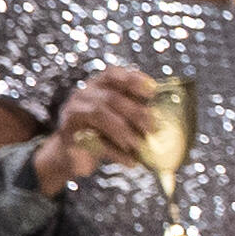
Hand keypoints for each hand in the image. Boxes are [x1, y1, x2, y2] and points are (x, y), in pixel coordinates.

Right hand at [32, 63, 160, 194]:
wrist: (73, 155)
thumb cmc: (104, 134)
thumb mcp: (122, 120)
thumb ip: (137, 115)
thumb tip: (167, 122)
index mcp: (98, 86)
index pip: (113, 74)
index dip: (133, 79)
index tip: (152, 90)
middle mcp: (83, 94)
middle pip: (111, 97)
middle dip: (135, 112)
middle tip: (153, 128)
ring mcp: (72, 112)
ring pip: (99, 113)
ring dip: (123, 130)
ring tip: (139, 145)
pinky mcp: (66, 133)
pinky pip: (91, 139)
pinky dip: (114, 152)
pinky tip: (130, 162)